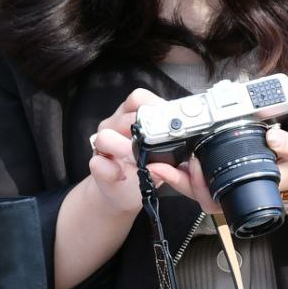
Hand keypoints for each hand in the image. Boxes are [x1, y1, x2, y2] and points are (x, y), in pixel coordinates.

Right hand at [88, 89, 220, 216]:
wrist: (124, 190)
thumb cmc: (148, 167)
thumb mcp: (167, 157)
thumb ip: (176, 150)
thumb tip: (190, 153)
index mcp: (134, 116)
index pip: (139, 99)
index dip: (152, 107)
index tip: (167, 122)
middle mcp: (117, 124)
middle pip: (124, 117)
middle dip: (139, 130)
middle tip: (152, 144)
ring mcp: (103, 143)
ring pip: (105, 135)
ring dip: (122, 148)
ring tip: (136, 159)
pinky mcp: (97, 163)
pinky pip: (97, 162)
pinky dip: (109, 169)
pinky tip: (121, 174)